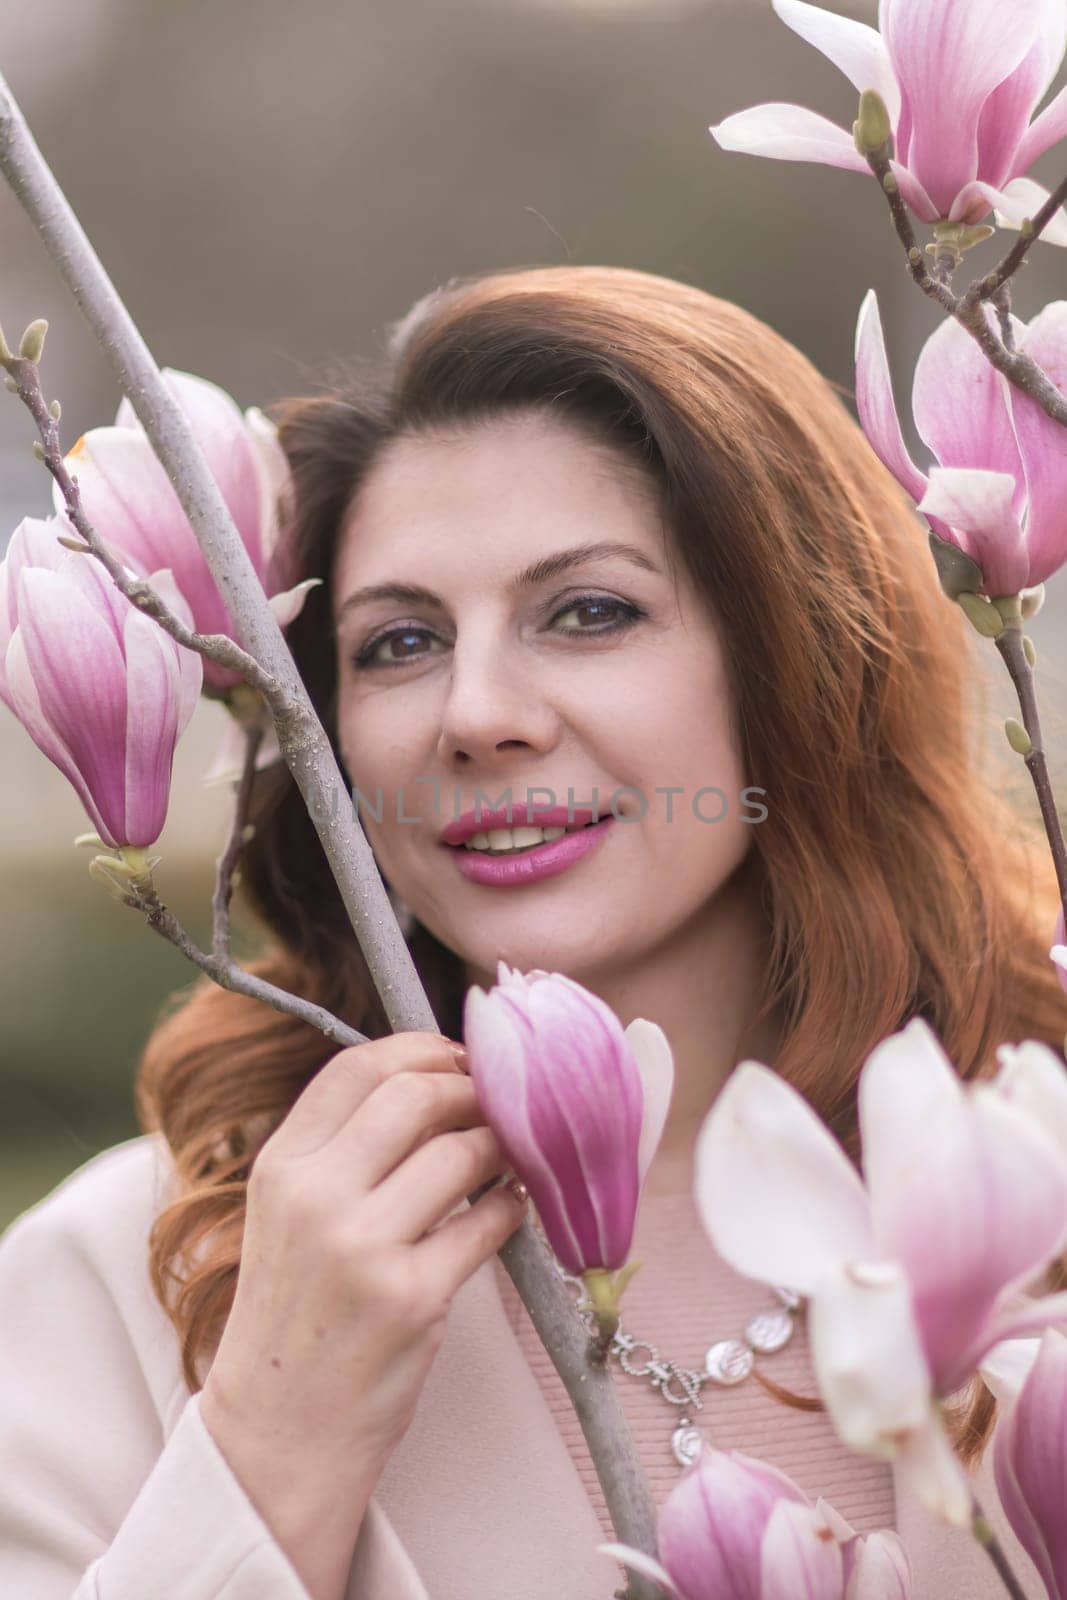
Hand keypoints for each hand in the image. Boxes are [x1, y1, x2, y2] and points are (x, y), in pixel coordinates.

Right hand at [199, 1030, 526, 1599]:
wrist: (278, 1433)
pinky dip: (513, 1206)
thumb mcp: (286, 1217)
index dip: (421, 1048)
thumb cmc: (296, 1317)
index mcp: (280, 1167)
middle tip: (501, 1100)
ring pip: (461, 1152)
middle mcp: (314, 1197)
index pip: (356, 1067)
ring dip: (502, 1145)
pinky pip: (488, 1221)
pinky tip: (512, 1208)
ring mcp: (362, 1247)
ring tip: (511, 1154)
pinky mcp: (411, 1297)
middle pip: (415, 1094)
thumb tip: (432, 1083)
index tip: (459, 1057)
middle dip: (471, 1088)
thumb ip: (340, 1151)